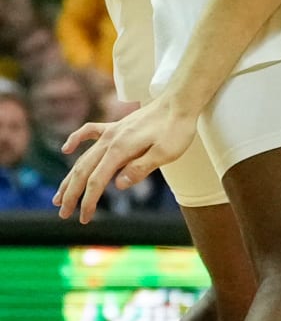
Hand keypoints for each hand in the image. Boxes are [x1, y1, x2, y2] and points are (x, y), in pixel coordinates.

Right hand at [54, 98, 198, 223]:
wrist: (181, 101)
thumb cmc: (177, 129)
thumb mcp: (166, 153)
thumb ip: (141, 168)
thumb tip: (118, 185)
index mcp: (120, 150)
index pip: (97, 181)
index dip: (88, 201)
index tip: (83, 219)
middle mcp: (110, 140)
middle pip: (84, 171)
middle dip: (71, 194)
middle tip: (63, 214)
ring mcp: (112, 132)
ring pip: (84, 157)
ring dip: (70, 177)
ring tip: (59, 195)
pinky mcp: (117, 127)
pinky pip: (90, 132)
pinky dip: (76, 140)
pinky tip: (66, 149)